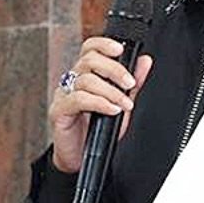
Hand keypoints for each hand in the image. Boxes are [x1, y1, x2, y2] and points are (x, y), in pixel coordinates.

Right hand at [50, 37, 153, 173]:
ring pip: (86, 80)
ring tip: (124, 104)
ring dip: (110, 91)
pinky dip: (99, 103)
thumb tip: (144, 61)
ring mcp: (64, 95)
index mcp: (86, 74)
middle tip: (130, 84)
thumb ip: (133, 83)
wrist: (83, 158)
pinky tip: (111, 110)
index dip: (103, 44)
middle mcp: (73, 81)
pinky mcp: (59, 111)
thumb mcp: (122, 104)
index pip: (90, 48)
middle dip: (114, 69)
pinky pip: (78, 99)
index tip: (120, 49)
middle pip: (89, 60)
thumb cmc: (99, 131)